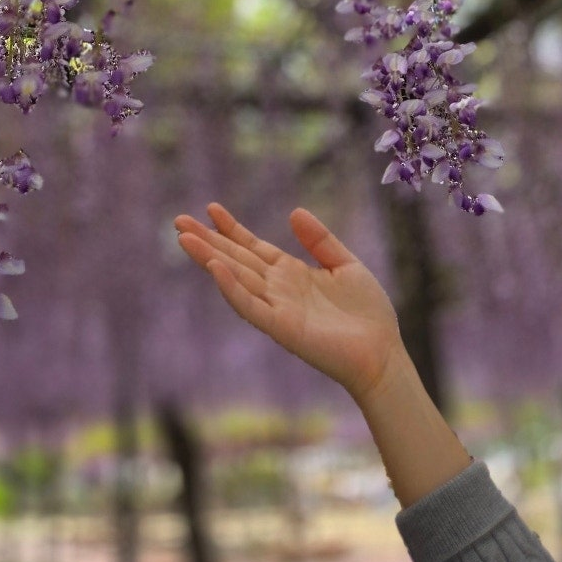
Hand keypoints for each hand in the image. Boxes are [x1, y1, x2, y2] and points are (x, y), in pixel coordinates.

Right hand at [175, 203, 403, 408]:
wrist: (382, 354)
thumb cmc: (368, 314)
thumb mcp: (346, 265)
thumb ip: (320, 240)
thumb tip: (294, 212)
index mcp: (290, 273)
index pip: (252, 247)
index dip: (231, 228)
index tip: (210, 208)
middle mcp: (277, 289)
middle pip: (235, 259)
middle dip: (208, 240)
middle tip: (178, 220)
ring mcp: (276, 308)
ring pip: (235, 278)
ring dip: (209, 259)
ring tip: (185, 239)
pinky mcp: (281, 327)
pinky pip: (250, 306)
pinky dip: (231, 288)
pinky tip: (215, 269)